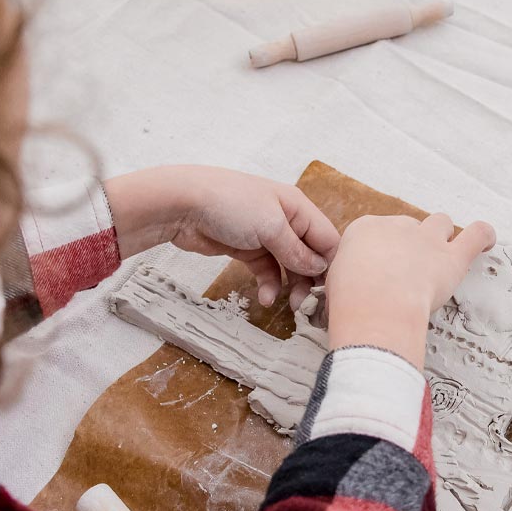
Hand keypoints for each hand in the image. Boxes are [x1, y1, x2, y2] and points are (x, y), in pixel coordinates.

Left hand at [103, 166, 340, 310]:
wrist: (181, 204)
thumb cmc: (229, 204)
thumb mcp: (271, 227)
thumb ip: (297, 251)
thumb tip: (318, 268)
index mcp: (298, 207)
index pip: (327, 239)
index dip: (330, 265)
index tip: (326, 291)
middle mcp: (286, 220)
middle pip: (310, 255)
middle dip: (310, 280)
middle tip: (306, 304)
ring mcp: (265, 235)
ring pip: (289, 266)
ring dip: (291, 286)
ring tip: (289, 306)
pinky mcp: (246, 249)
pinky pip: (267, 271)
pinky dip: (269, 284)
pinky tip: (264, 297)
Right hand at [324, 212, 496, 367]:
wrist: (375, 307)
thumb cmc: (350, 302)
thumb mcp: (336, 282)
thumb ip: (349, 276)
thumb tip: (352, 288)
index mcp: (366, 229)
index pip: (378, 232)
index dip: (382, 251)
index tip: (380, 270)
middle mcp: (398, 226)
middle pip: (409, 226)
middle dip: (410, 246)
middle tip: (407, 273)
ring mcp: (427, 239)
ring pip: (440, 223)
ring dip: (441, 236)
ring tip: (442, 254)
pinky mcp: (452, 258)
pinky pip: (476, 235)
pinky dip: (483, 235)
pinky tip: (486, 240)